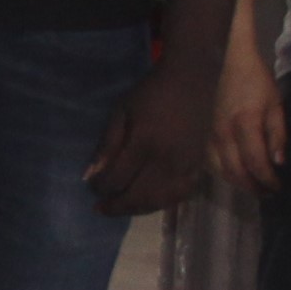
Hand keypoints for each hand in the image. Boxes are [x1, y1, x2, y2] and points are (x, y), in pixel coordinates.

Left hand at [89, 62, 217, 216]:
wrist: (192, 81)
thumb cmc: (150, 93)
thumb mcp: (120, 112)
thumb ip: (107, 146)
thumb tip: (91, 176)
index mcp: (144, 143)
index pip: (118, 179)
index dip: (102, 188)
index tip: (92, 189)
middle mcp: (167, 160)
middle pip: (138, 196)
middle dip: (117, 206)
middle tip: (101, 208)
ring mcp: (187, 165)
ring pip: (160, 200)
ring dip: (138, 209)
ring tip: (121, 208)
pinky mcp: (199, 166)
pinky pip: (181, 195)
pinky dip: (162, 203)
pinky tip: (148, 202)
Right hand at [212, 36, 287, 196]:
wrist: (223, 60)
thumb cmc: (254, 79)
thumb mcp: (274, 103)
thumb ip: (278, 134)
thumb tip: (279, 162)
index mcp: (244, 124)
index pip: (256, 164)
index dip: (268, 180)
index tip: (279, 187)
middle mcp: (222, 134)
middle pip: (236, 173)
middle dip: (253, 187)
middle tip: (267, 193)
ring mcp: (207, 134)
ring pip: (220, 170)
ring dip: (237, 182)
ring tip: (252, 186)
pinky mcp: (200, 133)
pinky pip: (209, 161)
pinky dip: (222, 172)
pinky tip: (233, 172)